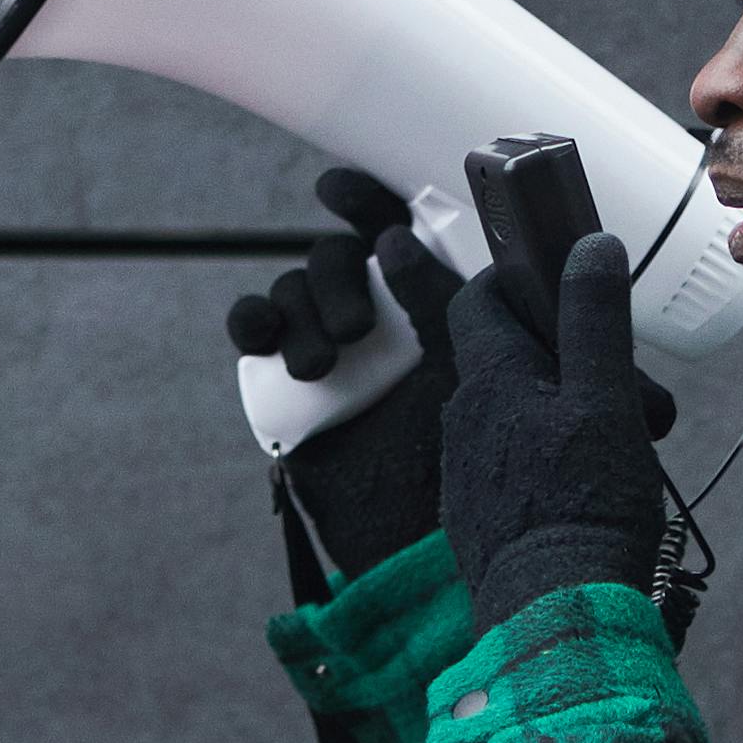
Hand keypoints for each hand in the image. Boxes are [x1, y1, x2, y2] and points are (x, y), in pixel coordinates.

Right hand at [233, 170, 464, 586]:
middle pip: (338, 257)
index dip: (363, 202)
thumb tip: (397, 239)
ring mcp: (331, 356)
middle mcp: (382, 322)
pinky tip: (268, 341)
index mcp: (435, 308)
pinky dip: (253, 321)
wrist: (443, 553)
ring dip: (302, 307)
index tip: (337, 189)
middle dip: (340, 276)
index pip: (393, 233)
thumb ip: (445, 300)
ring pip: (294, 290)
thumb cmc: (489, 468)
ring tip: (327, 362)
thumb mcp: (474, 371)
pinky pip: (256, 333)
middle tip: (359, 328)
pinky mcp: (289, 393)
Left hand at [440, 227, 678, 629]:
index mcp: (489, 380)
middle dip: (574, 361)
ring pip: (518, 414)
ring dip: (571, 413)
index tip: (569, 288)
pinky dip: (553, 459)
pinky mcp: (478, 517)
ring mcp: (465, 472)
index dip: (518, 279)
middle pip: (513, 359)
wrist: (553, 618)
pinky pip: (513, 464)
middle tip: (634, 396)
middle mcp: (463, 419)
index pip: (479, 297)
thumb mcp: (606, 401)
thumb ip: (594, 319)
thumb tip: (590, 246)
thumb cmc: (585, 507)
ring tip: (628, 450)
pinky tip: (593, 490)